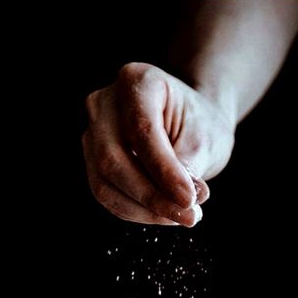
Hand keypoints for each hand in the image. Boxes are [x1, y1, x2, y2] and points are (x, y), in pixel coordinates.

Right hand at [82, 62, 235, 226]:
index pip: (142, 131)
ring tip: (180, 217)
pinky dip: (136, 212)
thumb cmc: (198, 124)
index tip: (189, 200)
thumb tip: (180, 204)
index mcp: (135, 80)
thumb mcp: (205, 139)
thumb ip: (188, 168)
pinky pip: (107, 195)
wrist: (188, 122)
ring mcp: (92, 133)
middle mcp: (104, 104)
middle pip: (113, 159)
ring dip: (144, 210)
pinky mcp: (92, 162)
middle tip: (187, 217)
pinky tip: (163, 215)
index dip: (164, 171)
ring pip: (105, 183)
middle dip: (151, 196)